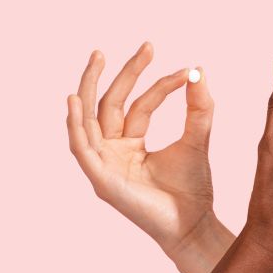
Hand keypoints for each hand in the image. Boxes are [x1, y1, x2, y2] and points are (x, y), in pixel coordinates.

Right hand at [66, 42, 216, 258]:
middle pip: (109, 104)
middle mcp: (112, 150)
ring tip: (97, 57)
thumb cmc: (193, 190)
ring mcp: (104, 164)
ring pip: (88, 119)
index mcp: (130, 143)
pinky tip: (74, 100)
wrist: (195, 226)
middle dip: (120, 73)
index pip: (138, 104)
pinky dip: (74, 125)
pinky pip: (81, 148)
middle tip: (140, 46)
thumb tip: (198, 71)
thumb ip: (198, 108)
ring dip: (89, 87)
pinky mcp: (100, 179)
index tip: (185, 71)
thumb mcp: (197, 139)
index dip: (159, 84)